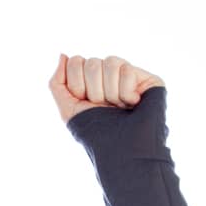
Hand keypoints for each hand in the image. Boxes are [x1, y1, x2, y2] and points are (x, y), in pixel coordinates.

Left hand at [48, 53, 164, 125]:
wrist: (121, 151)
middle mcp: (109, 75)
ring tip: (119, 108)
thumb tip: (63, 54)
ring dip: (109, 93)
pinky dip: (125, 92)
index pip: (75, 62)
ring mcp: (129, 75)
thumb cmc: (96, 134)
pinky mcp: (147, 78)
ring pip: (109, 62)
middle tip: (104, 108)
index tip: (87, 104)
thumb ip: (57, 83)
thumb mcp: (68, 110)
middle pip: (91, 63)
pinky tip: (133, 104)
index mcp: (91, 81)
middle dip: (93, 91)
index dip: (77, 86)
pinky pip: (126, 69)